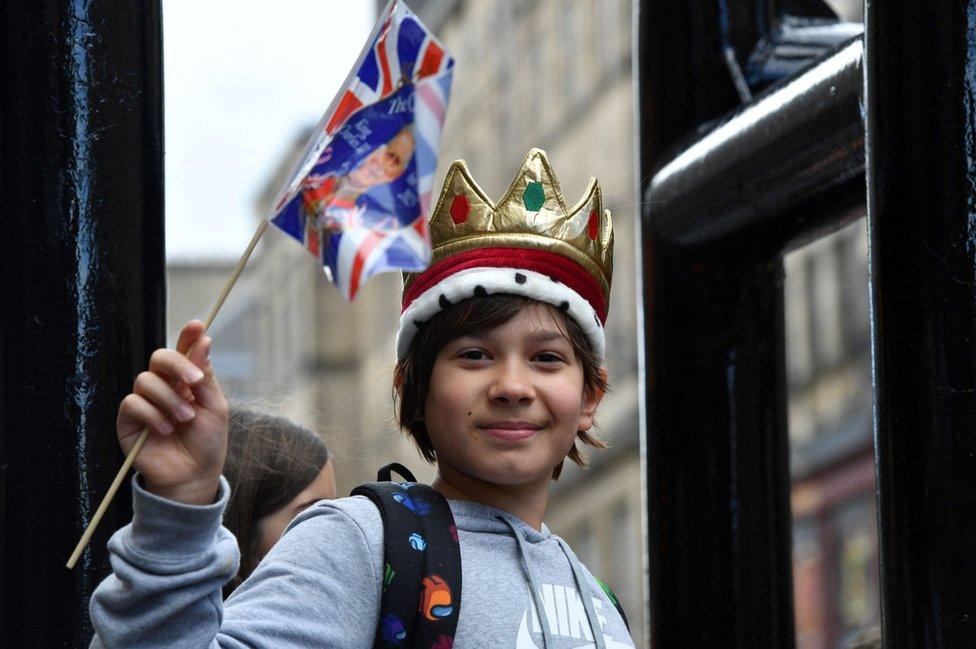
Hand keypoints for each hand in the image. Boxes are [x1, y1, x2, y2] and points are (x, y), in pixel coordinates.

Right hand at [117, 320, 228, 504]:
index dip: (188, 336)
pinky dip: (152, 415)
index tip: (197, 325)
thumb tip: (203, 341)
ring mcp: (145, 401)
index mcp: (186, 380)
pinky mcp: (129, 420)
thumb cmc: (207, 441)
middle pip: (159, 357)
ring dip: (169, 399)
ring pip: (146, 380)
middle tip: (195, 383)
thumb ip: (205, 376)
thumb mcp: (214, 407)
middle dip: (178, 365)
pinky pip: (133, 403)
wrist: (193, 475)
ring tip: (184, 419)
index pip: (184, 351)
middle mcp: (164, 386)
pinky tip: (165, 430)